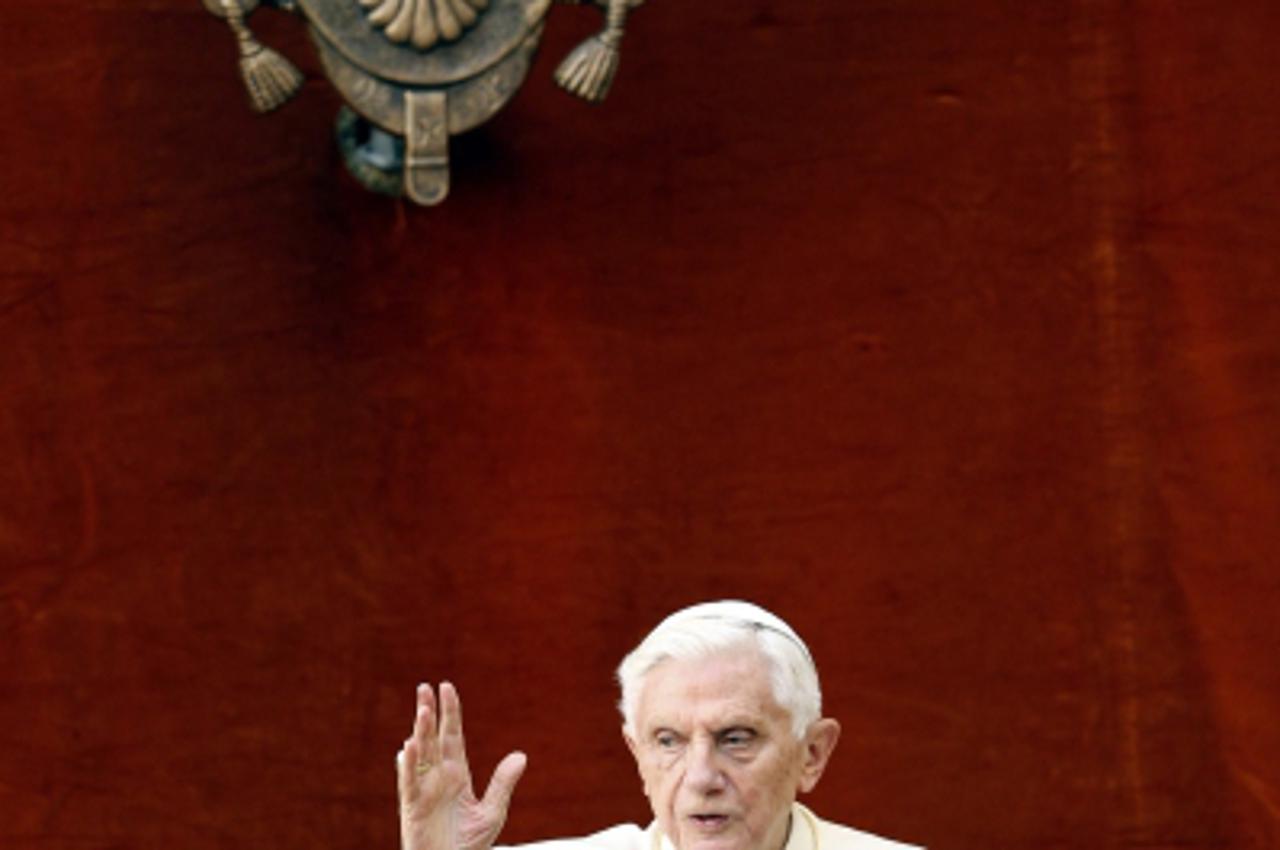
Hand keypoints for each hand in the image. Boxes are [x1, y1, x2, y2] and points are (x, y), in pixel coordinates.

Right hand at [397, 683, 527, 849]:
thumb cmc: (469, 844)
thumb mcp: (491, 812)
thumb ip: (502, 783)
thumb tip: (521, 755)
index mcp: (457, 774)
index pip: (452, 736)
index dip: (450, 712)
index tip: (447, 687)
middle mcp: (438, 777)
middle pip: (433, 738)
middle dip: (429, 713)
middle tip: (424, 687)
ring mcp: (424, 790)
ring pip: (421, 755)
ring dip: (421, 732)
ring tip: (423, 710)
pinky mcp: (413, 807)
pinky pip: (409, 782)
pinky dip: (409, 765)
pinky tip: (409, 746)